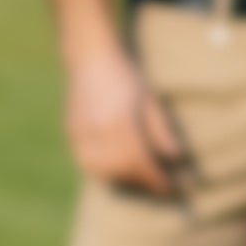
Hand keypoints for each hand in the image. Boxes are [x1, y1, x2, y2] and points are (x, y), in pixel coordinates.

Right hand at [66, 47, 186, 191]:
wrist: (91, 58)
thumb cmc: (127, 77)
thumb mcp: (150, 101)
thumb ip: (161, 131)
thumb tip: (174, 158)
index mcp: (121, 124)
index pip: (142, 163)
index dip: (157, 179)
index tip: (171, 188)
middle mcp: (99, 132)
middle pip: (122, 171)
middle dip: (142, 182)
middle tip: (157, 184)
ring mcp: (82, 134)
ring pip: (102, 171)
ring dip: (122, 179)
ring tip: (138, 178)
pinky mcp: (71, 133)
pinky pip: (87, 162)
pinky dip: (103, 171)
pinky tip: (116, 168)